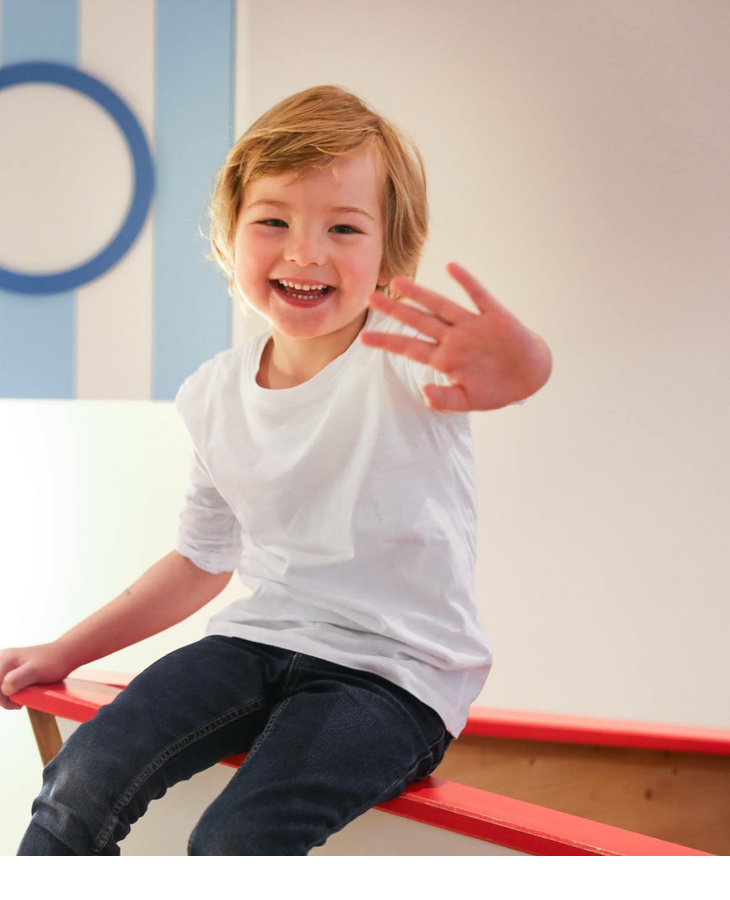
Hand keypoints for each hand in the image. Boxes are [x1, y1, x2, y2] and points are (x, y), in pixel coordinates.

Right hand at [0, 643, 73, 710]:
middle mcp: (2, 659)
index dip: (3, 699)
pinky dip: (11, 691)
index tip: (18, 704)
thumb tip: (4, 689)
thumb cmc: (53, 662)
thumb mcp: (35, 672)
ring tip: (22, 696)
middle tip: (20, 702)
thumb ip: (17, 680)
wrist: (65, 654)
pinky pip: (4, 683)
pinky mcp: (12, 668)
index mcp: (4, 660)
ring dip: (7, 695)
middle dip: (4, 697)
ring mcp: (7, 663)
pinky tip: (21, 691)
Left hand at [359, 262, 549, 410]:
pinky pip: (479, 297)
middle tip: (369, 298)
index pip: (409, 347)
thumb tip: (424, 393)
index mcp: (444, 358)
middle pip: (419, 321)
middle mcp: (454, 338)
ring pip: (442, 306)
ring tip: (398, 282)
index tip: (362, 338)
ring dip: (421, 294)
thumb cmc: (495, 388)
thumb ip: (445, 400)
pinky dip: (467, 283)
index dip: (387, 342)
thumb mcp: (468, 401)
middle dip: (395, 311)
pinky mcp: (495, 317)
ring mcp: (472, 326)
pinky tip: (451, 268)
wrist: (529, 376)